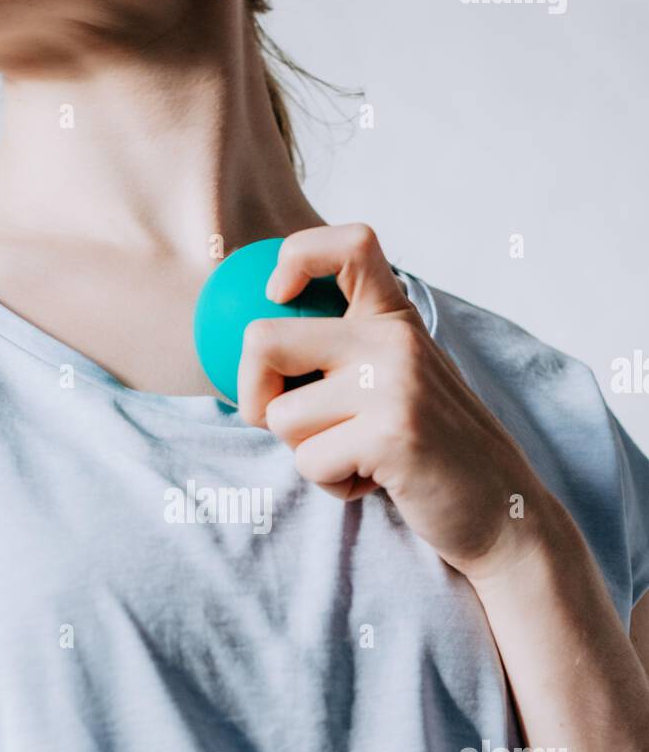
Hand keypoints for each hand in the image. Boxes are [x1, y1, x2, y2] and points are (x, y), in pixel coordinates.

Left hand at [237, 222, 559, 583]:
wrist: (500, 508)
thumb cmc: (430, 451)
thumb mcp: (396, 381)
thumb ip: (344, 355)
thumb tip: (250, 350)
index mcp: (394, 318)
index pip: (348, 243)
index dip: (296, 258)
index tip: (279, 298)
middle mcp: (394, 339)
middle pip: (263, 340)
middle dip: (254, 396)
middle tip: (287, 423)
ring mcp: (395, 383)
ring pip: (280, 417)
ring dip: (306, 453)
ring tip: (357, 458)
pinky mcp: (393, 434)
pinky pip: (309, 462)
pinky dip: (330, 485)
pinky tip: (375, 481)